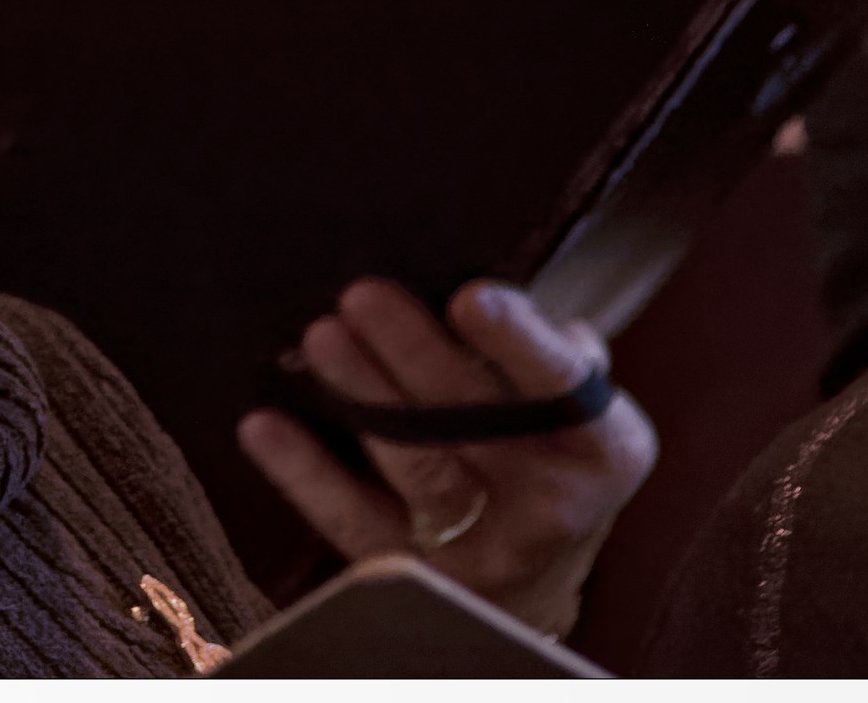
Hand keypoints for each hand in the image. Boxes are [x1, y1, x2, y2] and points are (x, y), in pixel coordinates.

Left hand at [237, 278, 657, 639]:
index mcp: (604, 448)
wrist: (533, 574)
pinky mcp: (416, 575)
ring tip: (321, 339)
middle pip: (477, 423)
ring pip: (416, 468)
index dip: (518, 343)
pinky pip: (352, 520)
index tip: (471, 297)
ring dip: (363, 397)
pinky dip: (305, 473)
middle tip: (361, 295)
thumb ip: (546, 348)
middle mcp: (552, 506)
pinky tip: (263, 427)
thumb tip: (498, 291)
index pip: (564, 388)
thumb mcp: (574, 402)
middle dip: (415, 354)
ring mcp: (482, 548)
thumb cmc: (545, 446)